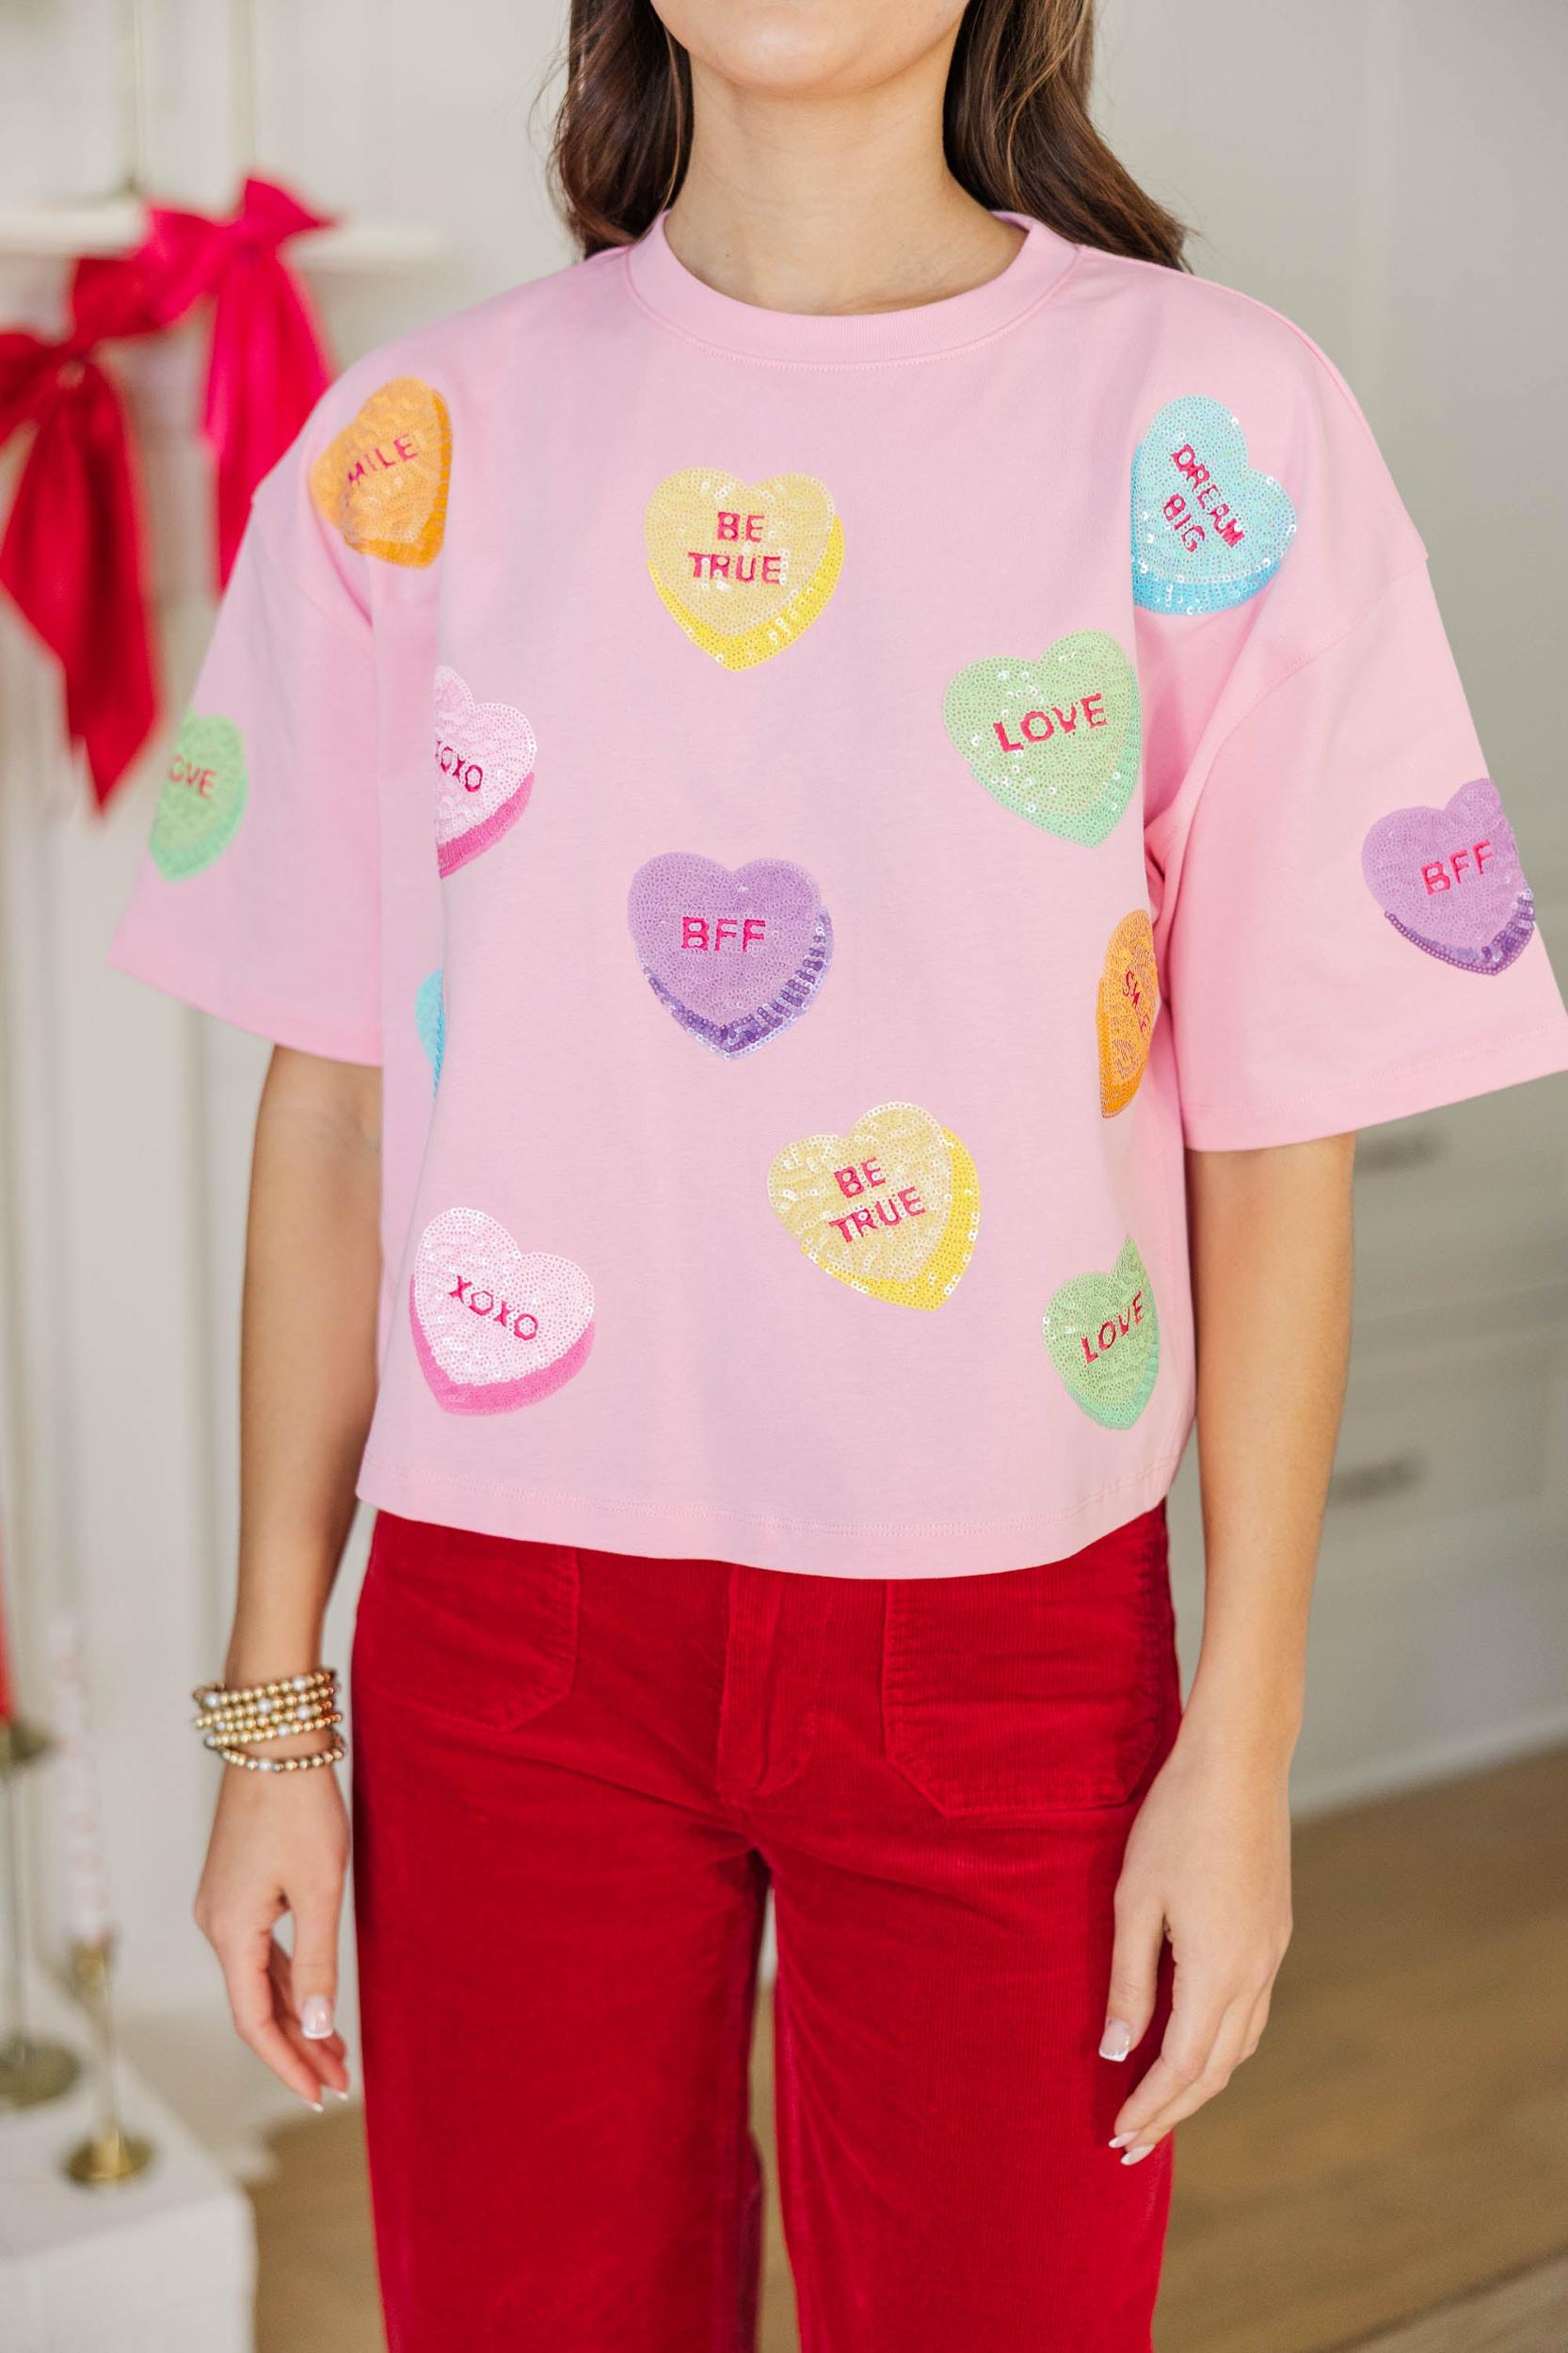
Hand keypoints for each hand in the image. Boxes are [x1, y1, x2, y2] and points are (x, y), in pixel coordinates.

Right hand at [194, 1754, 350, 2108]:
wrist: (274, 1738)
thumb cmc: (300, 1806)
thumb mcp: (320, 1887)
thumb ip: (318, 1959)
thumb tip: (317, 2025)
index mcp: (230, 1931)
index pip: (254, 2020)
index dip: (286, 2062)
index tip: (318, 2094)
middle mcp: (216, 1924)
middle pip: (257, 2004)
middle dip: (299, 2046)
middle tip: (340, 2082)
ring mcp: (223, 1905)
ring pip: (260, 1978)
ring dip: (298, 2015)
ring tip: (336, 2054)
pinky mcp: (237, 1887)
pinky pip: (262, 1949)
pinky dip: (291, 1978)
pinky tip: (316, 2000)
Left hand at [1099, 1716, 1291, 2162]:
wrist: (1238, 1763)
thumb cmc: (1174, 1823)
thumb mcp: (1134, 1902)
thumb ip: (1128, 1982)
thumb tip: (1116, 2053)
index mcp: (1217, 1973)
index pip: (1180, 2068)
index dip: (1148, 2108)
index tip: (1116, 2137)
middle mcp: (1254, 1974)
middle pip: (1214, 2070)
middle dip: (1172, 2112)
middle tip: (1131, 2143)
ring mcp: (1272, 1953)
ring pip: (1239, 2044)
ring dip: (1200, 2082)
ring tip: (1159, 2104)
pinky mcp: (1275, 1931)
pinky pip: (1251, 2011)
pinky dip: (1221, 2043)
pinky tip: (1194, 2040)